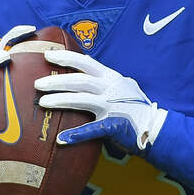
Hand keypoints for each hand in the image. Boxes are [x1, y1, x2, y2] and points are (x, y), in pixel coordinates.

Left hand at [35, 50, 167, 152]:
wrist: (156, 126)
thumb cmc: (137, 107)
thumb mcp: (124, 85)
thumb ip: (106, 77)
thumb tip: (88, 64)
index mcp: (112, 77)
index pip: (86, 62)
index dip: (66, 57)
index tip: (48, 55)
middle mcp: (111, 88)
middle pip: (79, 80)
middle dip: (56, 80)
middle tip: (38, 83)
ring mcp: (112, 106)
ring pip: (81, 99)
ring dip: (60, 100)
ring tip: (43, 102)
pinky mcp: (113, 126)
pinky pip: (91, 130)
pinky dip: (76, 134)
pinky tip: (61, 139)